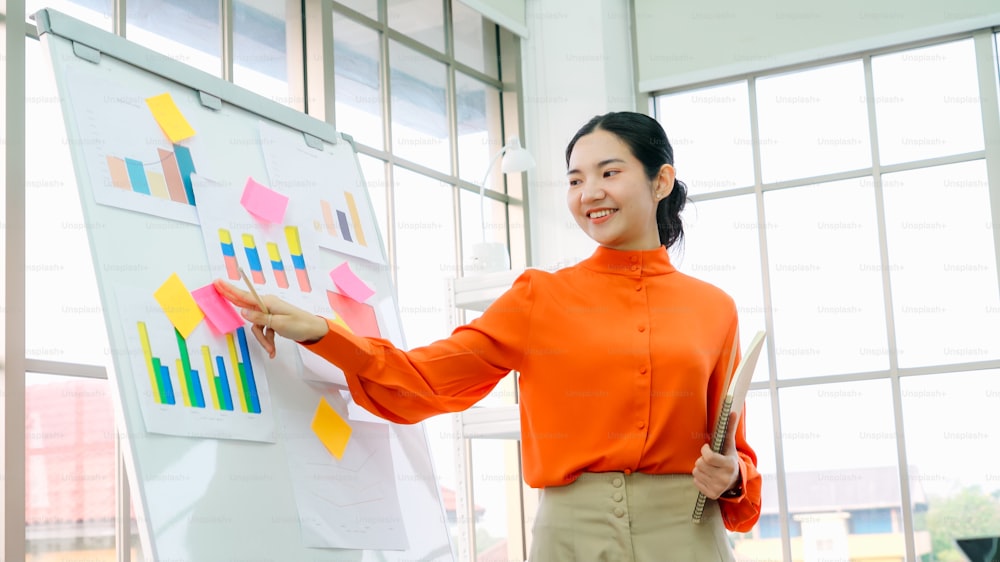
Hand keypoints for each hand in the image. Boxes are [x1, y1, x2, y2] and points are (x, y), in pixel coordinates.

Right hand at [213, 279, 329, 358]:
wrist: (313, 331)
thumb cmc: (299, 324)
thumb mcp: (278, 323)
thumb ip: (259, 318)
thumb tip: (243, 311)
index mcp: (267, 302)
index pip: (244, 295)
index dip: (230, 290)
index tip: (218, 282)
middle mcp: (267, 306)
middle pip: (246, 308)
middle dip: (237, 308)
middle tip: (217, 289)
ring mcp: (269, 314)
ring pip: (256, 326)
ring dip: (262, 339)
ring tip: (270, 348)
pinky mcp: (272, 322)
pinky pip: (264, 331)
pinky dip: (268, 341)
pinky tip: (273, 350)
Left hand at [692, 412, 741, 499]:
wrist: (735, 481)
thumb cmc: (729, 459)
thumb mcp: (730, 445)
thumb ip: (729, 430)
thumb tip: (733, 412)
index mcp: (729, 465)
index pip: (708, 457)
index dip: (705, 451)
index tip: (707, 449)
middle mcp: (724, 478)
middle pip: (700, 464)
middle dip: (702, 459)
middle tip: (710, 461)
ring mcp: (718, 488)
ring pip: (696, 472)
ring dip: (700, 468)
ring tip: (709, 468)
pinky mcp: (711, 494)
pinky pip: (695, 481)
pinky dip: (699, 478)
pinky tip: (708, 476)